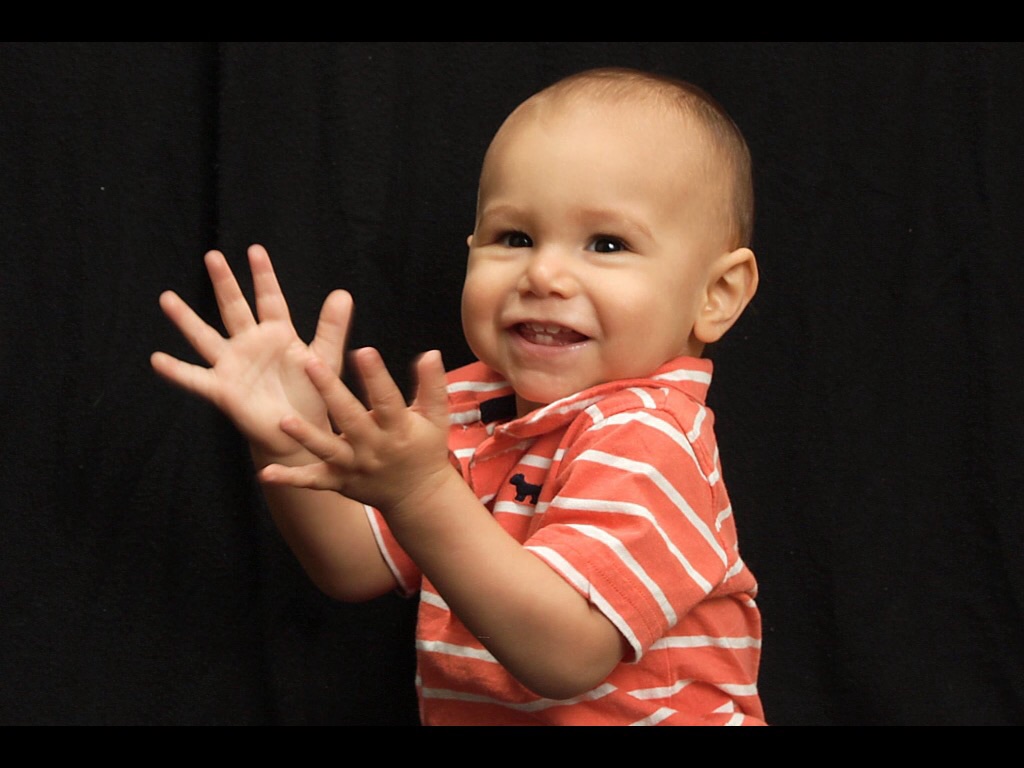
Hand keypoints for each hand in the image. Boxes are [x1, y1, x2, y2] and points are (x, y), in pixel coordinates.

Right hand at [151, 244, 351, 463]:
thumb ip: (332, 327)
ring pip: (206, 336)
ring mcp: (233, 365)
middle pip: (234, 308)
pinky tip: (157, 360)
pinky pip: (196, 378)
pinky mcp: (223, 390)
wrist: (301, 430)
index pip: (269, 299)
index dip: (263, 276)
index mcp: (277, 333)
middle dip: (224, 283)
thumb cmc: (312, 393)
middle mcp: (251, 344)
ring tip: (167, 298)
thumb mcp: (325, 357)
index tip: (255, 250)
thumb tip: (344, 293)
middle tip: (212, 256)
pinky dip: (176, 371)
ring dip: (186, 319)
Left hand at [259, 346, 452, 514]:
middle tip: (310, 362)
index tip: (363, 351)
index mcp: (398, 429)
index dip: (376, 376)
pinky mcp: (339, 482)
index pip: (387, 399)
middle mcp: (374, 449)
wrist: (417, 496)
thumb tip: (431, 352)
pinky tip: (266, 473)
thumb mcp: (436, 417)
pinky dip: (290, 479)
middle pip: (350, 417)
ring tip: (283, 420)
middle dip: (330, 391)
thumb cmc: (425, 448)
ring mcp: (353, 467)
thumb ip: (432, 384)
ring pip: (327, 450)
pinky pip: (312, 481)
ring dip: (305, 436)